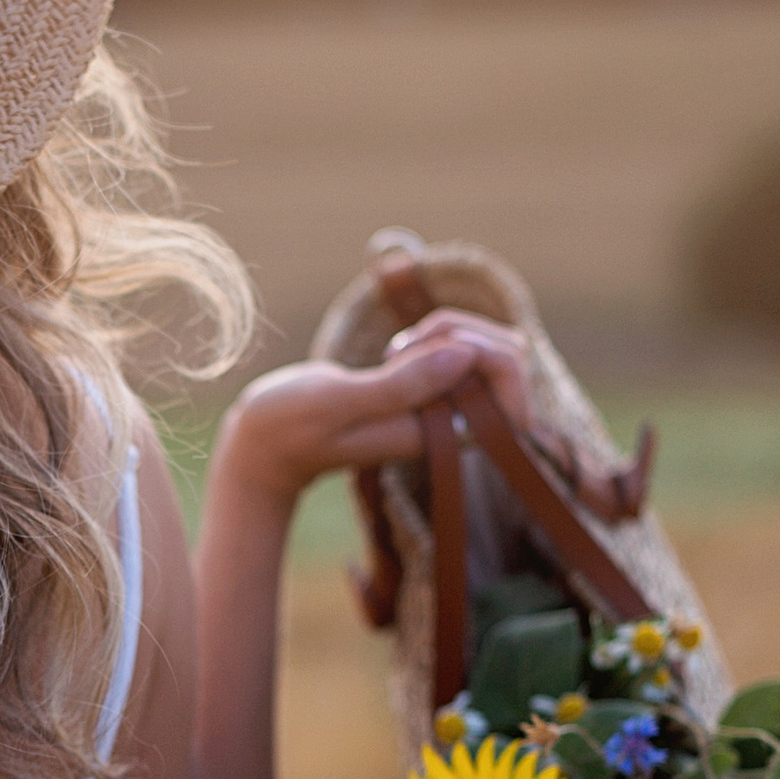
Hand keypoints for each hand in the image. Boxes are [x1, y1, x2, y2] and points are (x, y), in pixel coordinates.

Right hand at [216, 310, 537, 505]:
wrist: (266, 447)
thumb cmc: (292, 427)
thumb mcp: (339, 400)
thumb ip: (403, 384)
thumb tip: (468, 355)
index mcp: (442, 436)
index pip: (513, 386)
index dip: (486, 349)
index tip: (427, 346)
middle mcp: (452, 425)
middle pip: (511, 360)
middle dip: (466, 332)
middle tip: (409, 342)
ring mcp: (445, 410)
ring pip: (489, 350)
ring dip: (450, 330)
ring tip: (400, 347)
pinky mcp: (432, 393)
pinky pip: (466, 350)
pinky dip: (439, 335)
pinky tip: (399, 349)